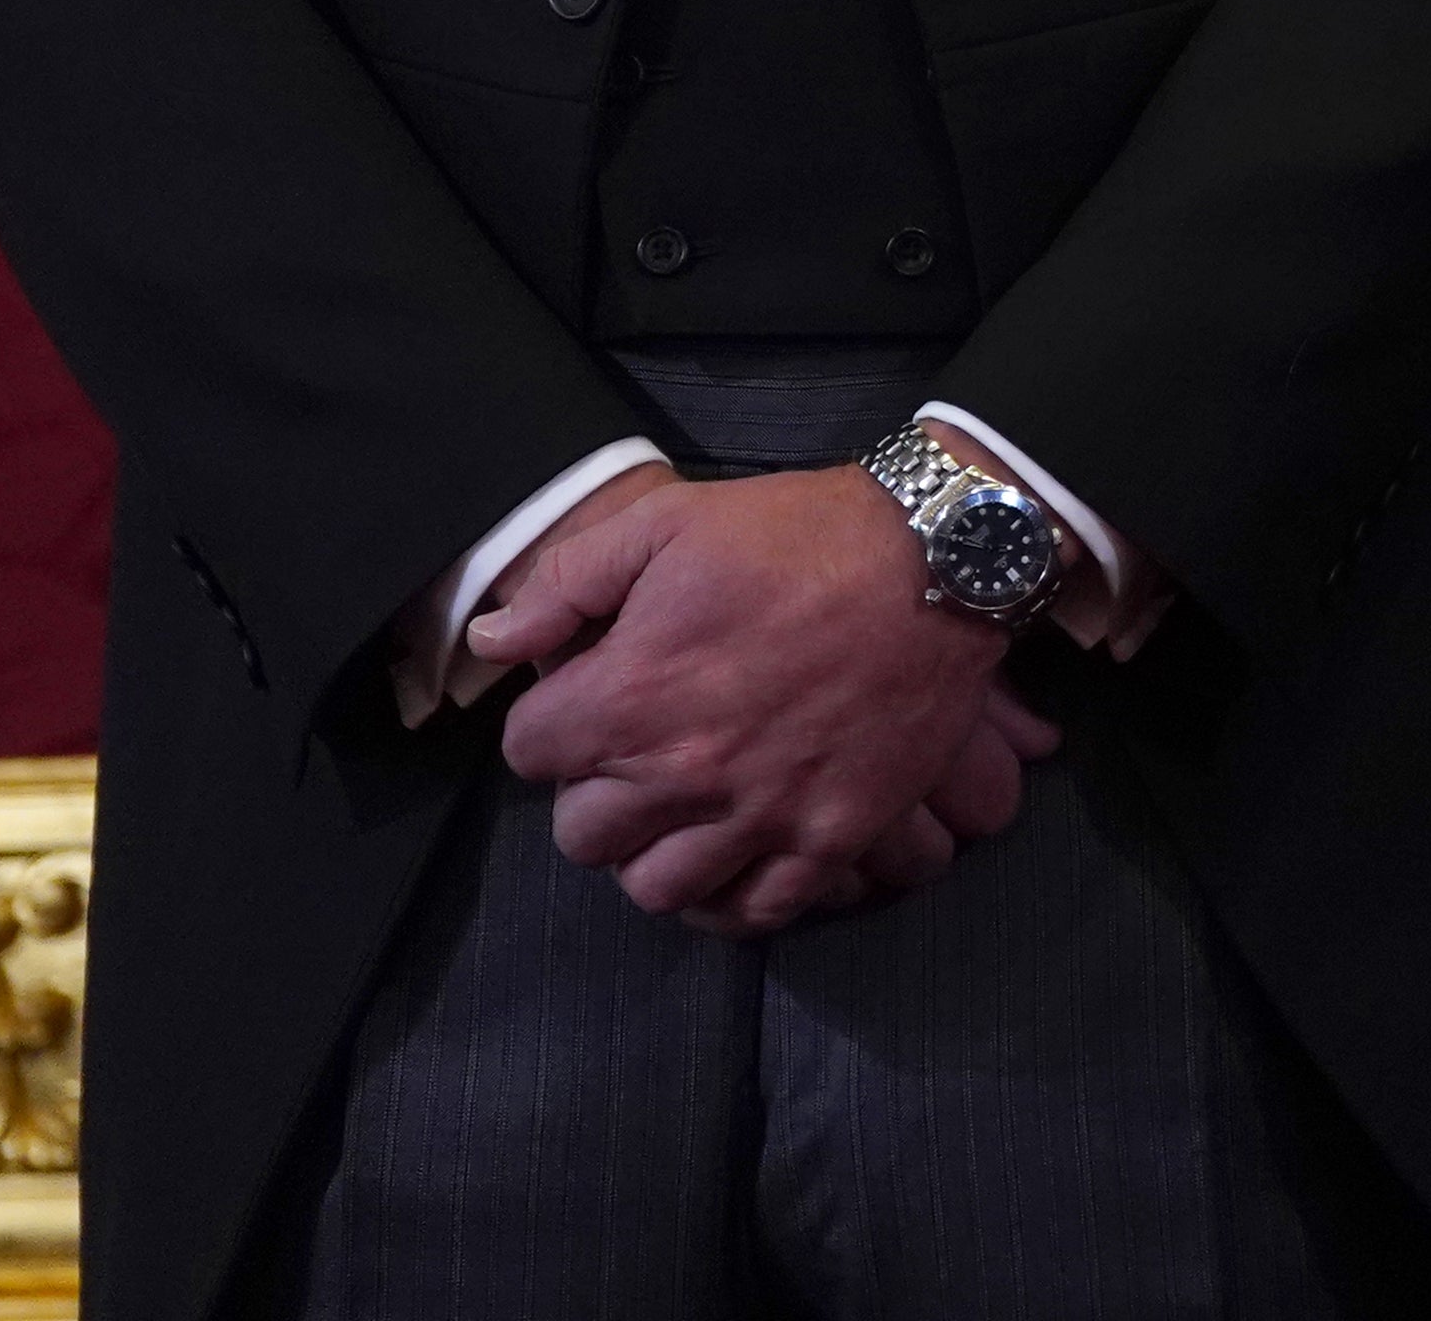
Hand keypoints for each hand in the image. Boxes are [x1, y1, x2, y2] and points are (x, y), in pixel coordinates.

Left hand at [489, 468, 1035, 932]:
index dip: (551, 722)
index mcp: (630, 695)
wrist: (939, 557)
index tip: (588, 699)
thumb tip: (491, 642)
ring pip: (655, 888)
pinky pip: (753, 910)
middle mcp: (684, 772)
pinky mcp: (831, 835)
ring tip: (679, 810)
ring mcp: (762, 814)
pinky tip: (733, 855)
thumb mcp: (667, 521)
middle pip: (583, 835)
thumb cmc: (797, 534)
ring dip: (653, 851)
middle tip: (632, 754)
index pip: (528, 753)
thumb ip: (565, 582)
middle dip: (594, 792)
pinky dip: (729, 896)